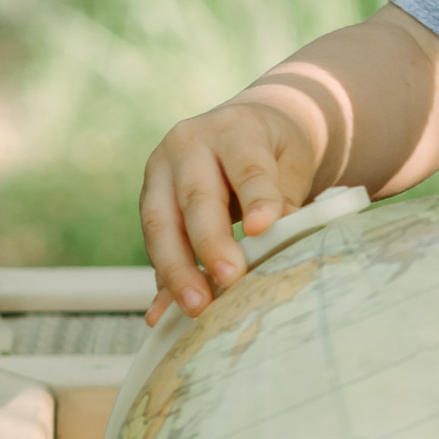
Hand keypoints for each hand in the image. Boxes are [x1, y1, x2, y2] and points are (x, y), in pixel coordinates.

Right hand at [138, 94, 323, 325]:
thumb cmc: (273, 150)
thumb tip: (280, 239)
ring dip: (177, 269)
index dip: (255, 199)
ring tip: (197, 306)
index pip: (246, 167)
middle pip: (196, 198)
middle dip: (210, 244)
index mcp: (233, 129)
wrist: (244, 127)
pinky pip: (152, 243)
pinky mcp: (149, 200)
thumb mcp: (290, 163)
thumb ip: (284, 198)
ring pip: (161, 223)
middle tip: (230, 279)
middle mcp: (188, 144)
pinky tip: (162, 312)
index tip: (263, 229)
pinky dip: (160, 279)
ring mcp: (161, 172)